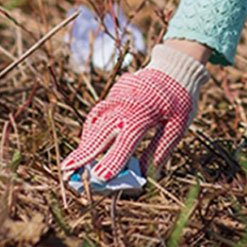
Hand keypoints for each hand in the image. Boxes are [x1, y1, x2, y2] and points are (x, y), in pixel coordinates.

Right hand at [61, 44, 209, 180]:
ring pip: (95, 122)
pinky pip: (98, 114)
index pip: (125, 140)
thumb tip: (143, 176)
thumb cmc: (180, 99)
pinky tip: (89, 145)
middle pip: (100, 131)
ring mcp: (116, 97)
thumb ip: (159, 150)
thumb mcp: (178, 126)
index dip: (113, 160)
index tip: (100, 178)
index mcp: (145, 112)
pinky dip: (91, 130)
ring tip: (74, 163)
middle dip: (84, 152)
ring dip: (85, 142)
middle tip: (67, 170)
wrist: (175, 68)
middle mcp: (125, 104)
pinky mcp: (113, 94)